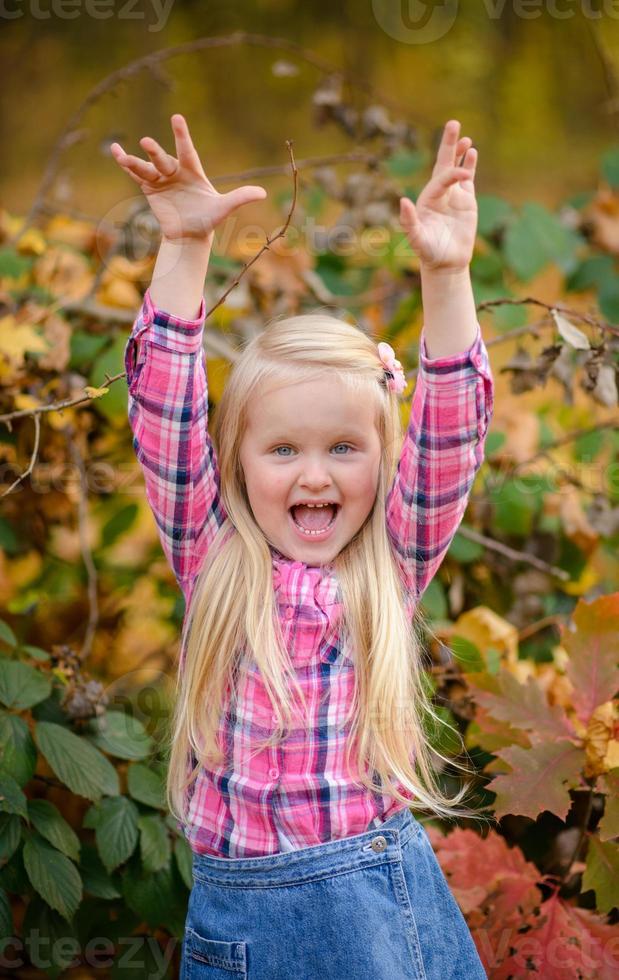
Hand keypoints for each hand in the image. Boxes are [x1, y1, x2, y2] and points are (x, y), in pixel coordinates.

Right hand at [110, 113, 266, 242]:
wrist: (190, 234)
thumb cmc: (208, 219)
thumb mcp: (224, 209)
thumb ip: (240, 198)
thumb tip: (263, 193)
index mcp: (192, 171)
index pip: (187, 151)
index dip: (182, 136)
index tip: (177, 119)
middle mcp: (175, 171)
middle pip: (164, 159)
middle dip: (156, 152)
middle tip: (147, 142)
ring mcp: (161, 179)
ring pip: (146, 167)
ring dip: (135, 160)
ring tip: (120, 154)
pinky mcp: (149, 188)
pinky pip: (136, 174)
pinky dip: (126, 164)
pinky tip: (115, 152)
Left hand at [399, 119, 476, 273]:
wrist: (446, 263)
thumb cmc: (429, 252)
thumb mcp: (417, 239)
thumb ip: (409, 221)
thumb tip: (403, 201)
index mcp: (427, 199)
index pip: (441, 179)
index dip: (453, 174)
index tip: (464, 176)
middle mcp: (439, 193)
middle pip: (443, 163)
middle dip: (448, 144)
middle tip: (453, 123)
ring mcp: (453, 196)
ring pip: (456, 168)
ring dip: (460, 153)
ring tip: (466, 137)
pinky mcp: (466, 201)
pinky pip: (468, 178)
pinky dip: (470, 165)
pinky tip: (472, 152)